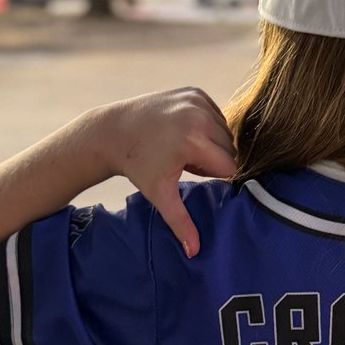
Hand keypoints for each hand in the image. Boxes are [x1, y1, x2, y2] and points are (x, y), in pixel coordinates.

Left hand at [97, 86, 237, 257]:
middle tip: (185, 162)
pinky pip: (217, 115)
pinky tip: (184, 132)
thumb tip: (194, 253)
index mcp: (193, 141)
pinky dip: (207, 126)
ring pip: (226, 132)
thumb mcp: (160, 195)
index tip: (191, 175)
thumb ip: (181, 221)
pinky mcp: (195, 92)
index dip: (214, 176)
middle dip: (214, 159)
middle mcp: (198, 116)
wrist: (114, 131)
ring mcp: (197, 100)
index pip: (229, 167)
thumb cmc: (138, 167)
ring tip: (184, 148)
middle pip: (230, 149)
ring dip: (212, 143)